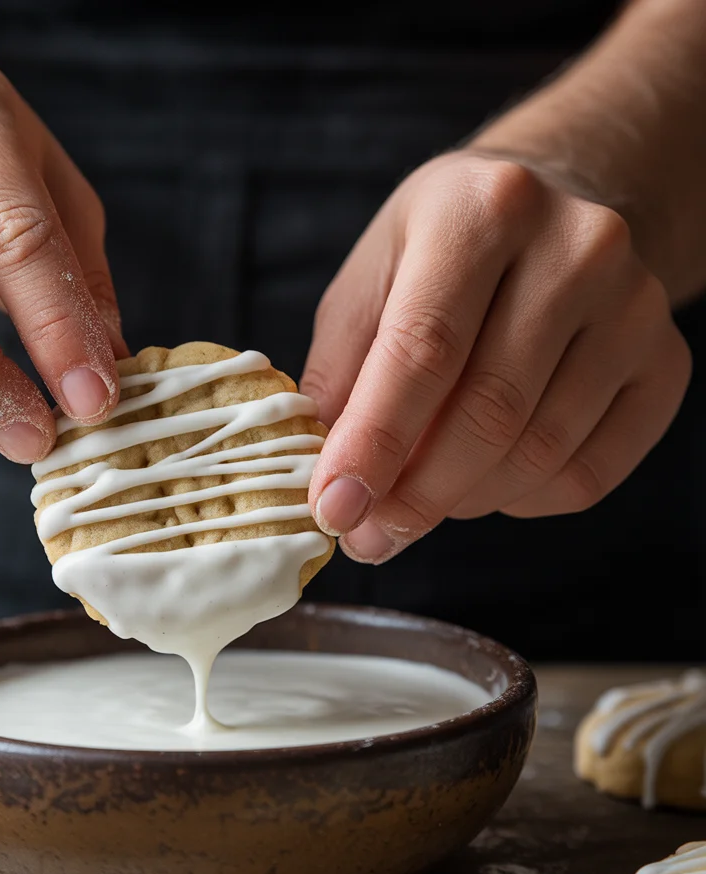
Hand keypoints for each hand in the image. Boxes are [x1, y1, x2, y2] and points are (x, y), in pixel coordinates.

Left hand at [302, 151, 690, 562]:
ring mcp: (635, 306)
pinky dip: (522, 501)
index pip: (424, 350)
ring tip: (420, 499)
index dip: (374, 443)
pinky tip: (486, 481)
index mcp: (479, 212)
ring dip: (464, 501)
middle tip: (371, 536)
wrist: (553, 217)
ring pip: (540, 452)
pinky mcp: (666, 362)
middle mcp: (576, 247)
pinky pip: (590, 473)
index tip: (335, 509)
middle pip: (489, 411)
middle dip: (417, 495)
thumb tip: (331, 482)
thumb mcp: (369, 283)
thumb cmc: (440, 256)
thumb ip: (340, 374)